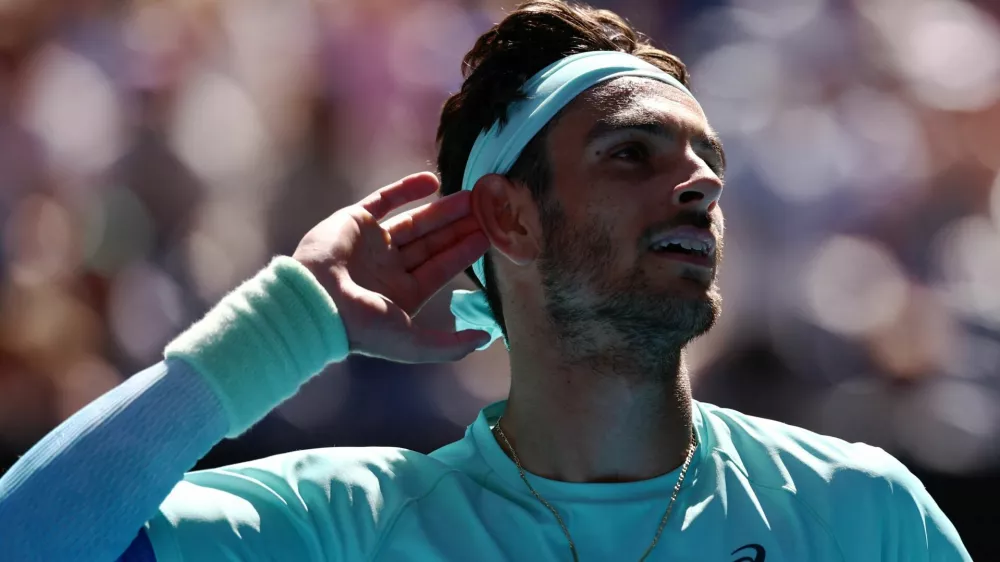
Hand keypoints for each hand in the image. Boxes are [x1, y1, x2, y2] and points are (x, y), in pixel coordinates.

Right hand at [293, 172, 491, 362]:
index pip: (440, 269)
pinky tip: (433, 181)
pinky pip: (384, 199)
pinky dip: (407, 189)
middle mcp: (387, 268)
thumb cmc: (363, 326)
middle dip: (458, 227)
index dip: (464, 252)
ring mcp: (371, 244)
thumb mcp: (413, 343)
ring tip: (471, 196)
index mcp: (401, 295)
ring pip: (414, 221)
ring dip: (442, 209)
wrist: (315, 301)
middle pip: (431, 243)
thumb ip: (449, 345)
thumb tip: (485, 339)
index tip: (489, 235)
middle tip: (487, 210)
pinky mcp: (354, 220)